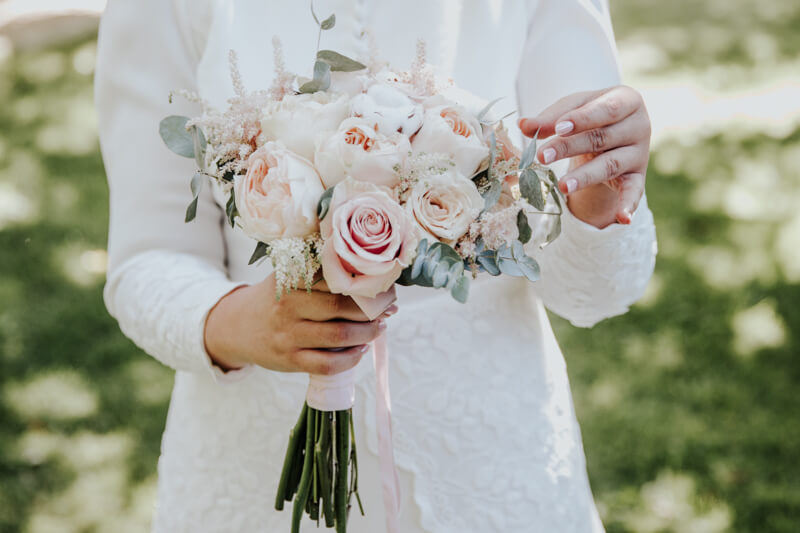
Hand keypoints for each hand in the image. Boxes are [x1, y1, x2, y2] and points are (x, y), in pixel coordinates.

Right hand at [204, 275, 395, 374]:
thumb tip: (370, 272)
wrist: (238, 326)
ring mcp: (288, 335)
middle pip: (341, 307)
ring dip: (367, 333)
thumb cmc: (277, 297)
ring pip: (339, 337)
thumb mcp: (289, 275)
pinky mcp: (290, 360)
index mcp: (291, 278)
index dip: (367, 284)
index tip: (387, 286)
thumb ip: (320, 270)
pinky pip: (328, 364)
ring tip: (379, 328)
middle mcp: (288, 305)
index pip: (336, 278)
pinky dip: (351, 359)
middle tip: (389, 308)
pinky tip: (361, 350)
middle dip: (373, 309)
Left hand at [518, 85, 650, 227]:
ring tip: (563, 186)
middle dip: (570, 148)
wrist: (615, 134)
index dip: (582, 118)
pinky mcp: (638, 177)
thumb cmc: (591, 117)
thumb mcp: (573, 110)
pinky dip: (629, 205)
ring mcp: (639, 154)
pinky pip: (634, 192)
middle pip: (601, 138)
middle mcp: (639, 125)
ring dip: (585, 177)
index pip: (605, 109)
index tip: (559, 127)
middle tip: (543, 157)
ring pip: (610, 165)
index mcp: (626, 100)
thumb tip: (523, 124)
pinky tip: (622, 219)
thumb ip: (551, 118)